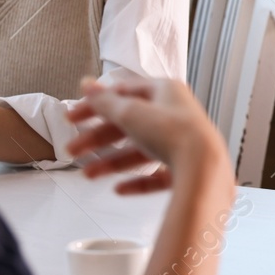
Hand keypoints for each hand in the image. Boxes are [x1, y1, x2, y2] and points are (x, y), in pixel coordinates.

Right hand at [66, 76, 225, 193]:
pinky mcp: (186, 168)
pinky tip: (120, 189)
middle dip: (97, 139)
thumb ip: (105, 102)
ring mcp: (182, 142)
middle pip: (128, 125)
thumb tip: (87, 85)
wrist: (204, 168)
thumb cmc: (172, 133)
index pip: (123, 93)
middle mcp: (175, 114)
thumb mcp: (131, 113)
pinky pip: (157, 174)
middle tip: (71, 150)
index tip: (72, 118)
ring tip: (88, 175)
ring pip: (140, 151)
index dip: (95, 105)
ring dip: (111, 162)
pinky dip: (138, 182)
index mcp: (165, 92)